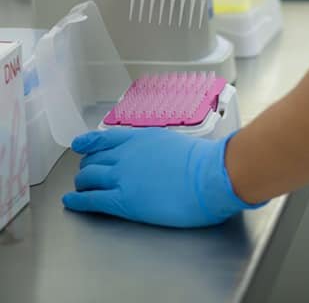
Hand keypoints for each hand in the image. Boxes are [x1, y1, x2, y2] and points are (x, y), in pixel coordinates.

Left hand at [62, 128, 263, 227]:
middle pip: (94, 159)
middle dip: (86, 166)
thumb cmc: (201, 161)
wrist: (207, 176)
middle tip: (85, 173)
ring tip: (79, 188)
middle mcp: (126, 154)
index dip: (89, 143)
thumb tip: (155, 157)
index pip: (106, 138)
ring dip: (81, 182)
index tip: (79, 145)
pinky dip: (77, 201)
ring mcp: (121, 177)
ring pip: (88, 177)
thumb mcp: (174, 143)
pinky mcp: (122, 200)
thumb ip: (157, 148)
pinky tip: (70, 202)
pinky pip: (91, 200)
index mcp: (140, 138)